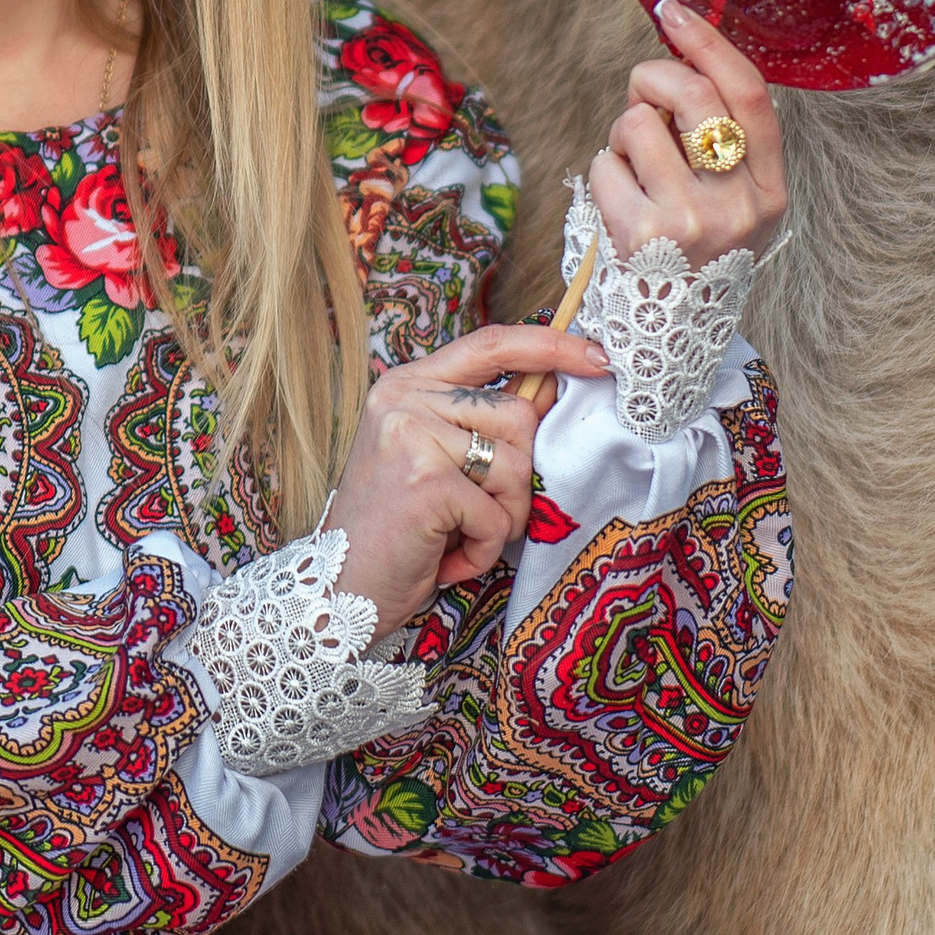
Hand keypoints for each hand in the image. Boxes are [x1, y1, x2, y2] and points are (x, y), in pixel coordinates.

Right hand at [330, 322, 612, 635]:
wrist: (337, 589)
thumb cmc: (395, 529)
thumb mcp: (433, 460)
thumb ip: (482, 423)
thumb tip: (552, 391)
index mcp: (408, 384)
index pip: (492, 344)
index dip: (550, 346)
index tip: (597, 357)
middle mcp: (405, 399)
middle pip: (520, 416)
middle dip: (518, 479)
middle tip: (477, 515)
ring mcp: (412, 437)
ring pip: (516, 467)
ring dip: (501, 519)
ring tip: (456, 536)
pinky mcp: (426, 482)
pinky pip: (496, 516)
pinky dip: (481, 550)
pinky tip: (444, 558)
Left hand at [587, 0, 786, 269]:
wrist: (668, 337)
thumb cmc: (692, 252)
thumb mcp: (730, 202)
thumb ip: (716, 138)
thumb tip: (677, 56)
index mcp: (770, 189)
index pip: (751, 94)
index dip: (710, 42)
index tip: (673, 10)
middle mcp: (740, 204)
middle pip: (693, 94)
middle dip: (653, 78)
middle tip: (641, 98)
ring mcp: (693, 220)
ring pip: (638, 124)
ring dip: (622, 135)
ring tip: (633, 169)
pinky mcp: (643, 236)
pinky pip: (604, 163)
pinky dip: (602, 173)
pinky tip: (617, 205)